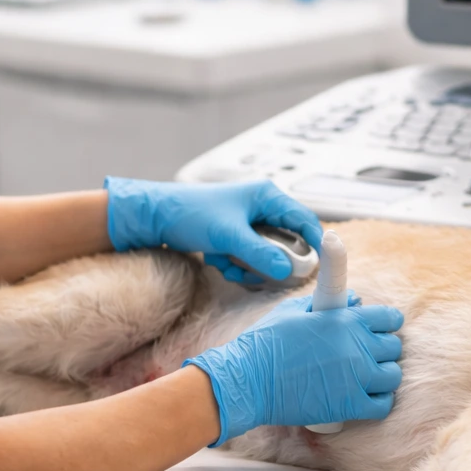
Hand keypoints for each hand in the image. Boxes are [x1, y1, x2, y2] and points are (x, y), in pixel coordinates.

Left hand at [103, 178, 322, 282]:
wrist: (155, 216)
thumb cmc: (191, 214)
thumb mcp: (228, 236)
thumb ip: (259, 254)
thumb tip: (287, 271)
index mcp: (267, 196)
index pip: (304, 220)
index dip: (315, 244)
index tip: (316, 268)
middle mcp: (262, 207)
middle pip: (286, 242)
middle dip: (271, 262)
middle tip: (259, 273)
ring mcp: (248, 222)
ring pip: (267, 254)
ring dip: (250, 266)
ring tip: (228, 264)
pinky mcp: (235, 235)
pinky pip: (249, 257)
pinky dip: (237, 264)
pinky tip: (218, 261)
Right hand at [183, 293, 403, 446]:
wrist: (249, 380)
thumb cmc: (266, 343)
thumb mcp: (294, 310)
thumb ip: (327, 301)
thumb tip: (354, 298)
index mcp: (345, 320)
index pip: (389, 318)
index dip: (387, 323)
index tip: (381, 329)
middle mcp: (357, 347)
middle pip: (393, 347)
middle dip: (383, 349)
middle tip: (367, 354)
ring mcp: (356, 378)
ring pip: (393, 376)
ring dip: (383, 375)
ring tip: (367, 377)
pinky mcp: (350, 406)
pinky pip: (383, 405)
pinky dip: (379, 401)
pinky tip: (366, 397)